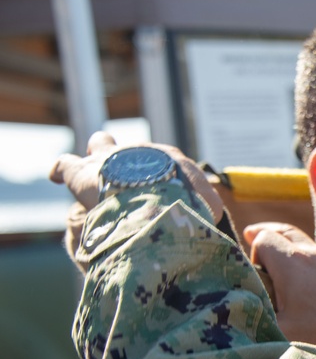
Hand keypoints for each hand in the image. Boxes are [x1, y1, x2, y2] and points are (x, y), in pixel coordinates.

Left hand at [49, 131, 224, 222]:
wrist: (155, 200)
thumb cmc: (182, 202)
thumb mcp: (206, 205)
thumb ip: (206, 206)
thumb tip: (216, 215)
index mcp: (164, 158)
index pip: (164, 159)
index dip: (158, 172)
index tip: (157, 185)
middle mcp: (134, 151)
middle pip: (124, 143)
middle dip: (117, 151)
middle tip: (118, 169)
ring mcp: (105, 159)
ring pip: (99, 144)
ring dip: (95, 156)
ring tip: (91, 168)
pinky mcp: (78, 173)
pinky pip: (62, 166)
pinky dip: (60, 170)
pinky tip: (56, 174)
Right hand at [245, 223, 315, 358]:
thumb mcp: (280, 330)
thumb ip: (256, 313)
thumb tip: (240, 307)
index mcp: (292, 261)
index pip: (262, 238)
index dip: (252, 253)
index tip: (253, 275)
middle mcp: (313, 253)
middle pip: (283, 231)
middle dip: (266, 237)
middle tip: (251, 238)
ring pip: (304, 242)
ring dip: (288, 248)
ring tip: (277, 263)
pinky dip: (307, 262)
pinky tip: (307, 283)